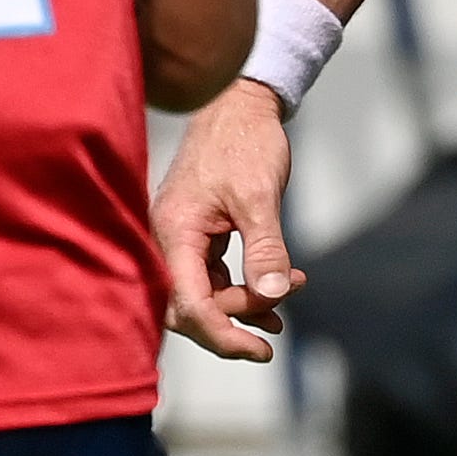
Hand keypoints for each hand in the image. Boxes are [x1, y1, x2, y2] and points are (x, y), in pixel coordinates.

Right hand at [153, 82, 306, 360]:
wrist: (241, 104)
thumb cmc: (245, 142)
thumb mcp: (261, 196)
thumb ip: (265, 248)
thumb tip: (273, 297)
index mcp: (173, 232)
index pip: (189, 305)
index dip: (222, 335)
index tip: (260, 351)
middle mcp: (167, 240)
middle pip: (190, 307)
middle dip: (234, 321)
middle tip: (278, 328)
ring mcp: (180, 239)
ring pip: (203, 294)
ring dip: (244, 304)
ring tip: (289, 301)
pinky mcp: (196, 236)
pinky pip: (212, 277)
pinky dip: (242, 287)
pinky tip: (278, 290)